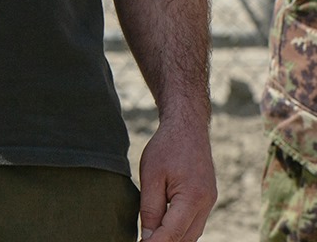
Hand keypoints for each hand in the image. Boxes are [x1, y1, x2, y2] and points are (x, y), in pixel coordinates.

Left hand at [136, 110, 216, 241]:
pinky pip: (195, 223)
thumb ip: (150, 209)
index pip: (173, 232)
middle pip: (186, 238)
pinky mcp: (207, 200)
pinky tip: (165, 230)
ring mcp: (210, 202)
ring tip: (152, 239)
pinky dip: (181, 231)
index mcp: (193, 198)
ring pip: (192, 234)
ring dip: (174, 239)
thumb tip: (149, 237)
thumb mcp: (151, 176)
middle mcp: (206, 204)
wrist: (187, 128)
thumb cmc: (166, 148)